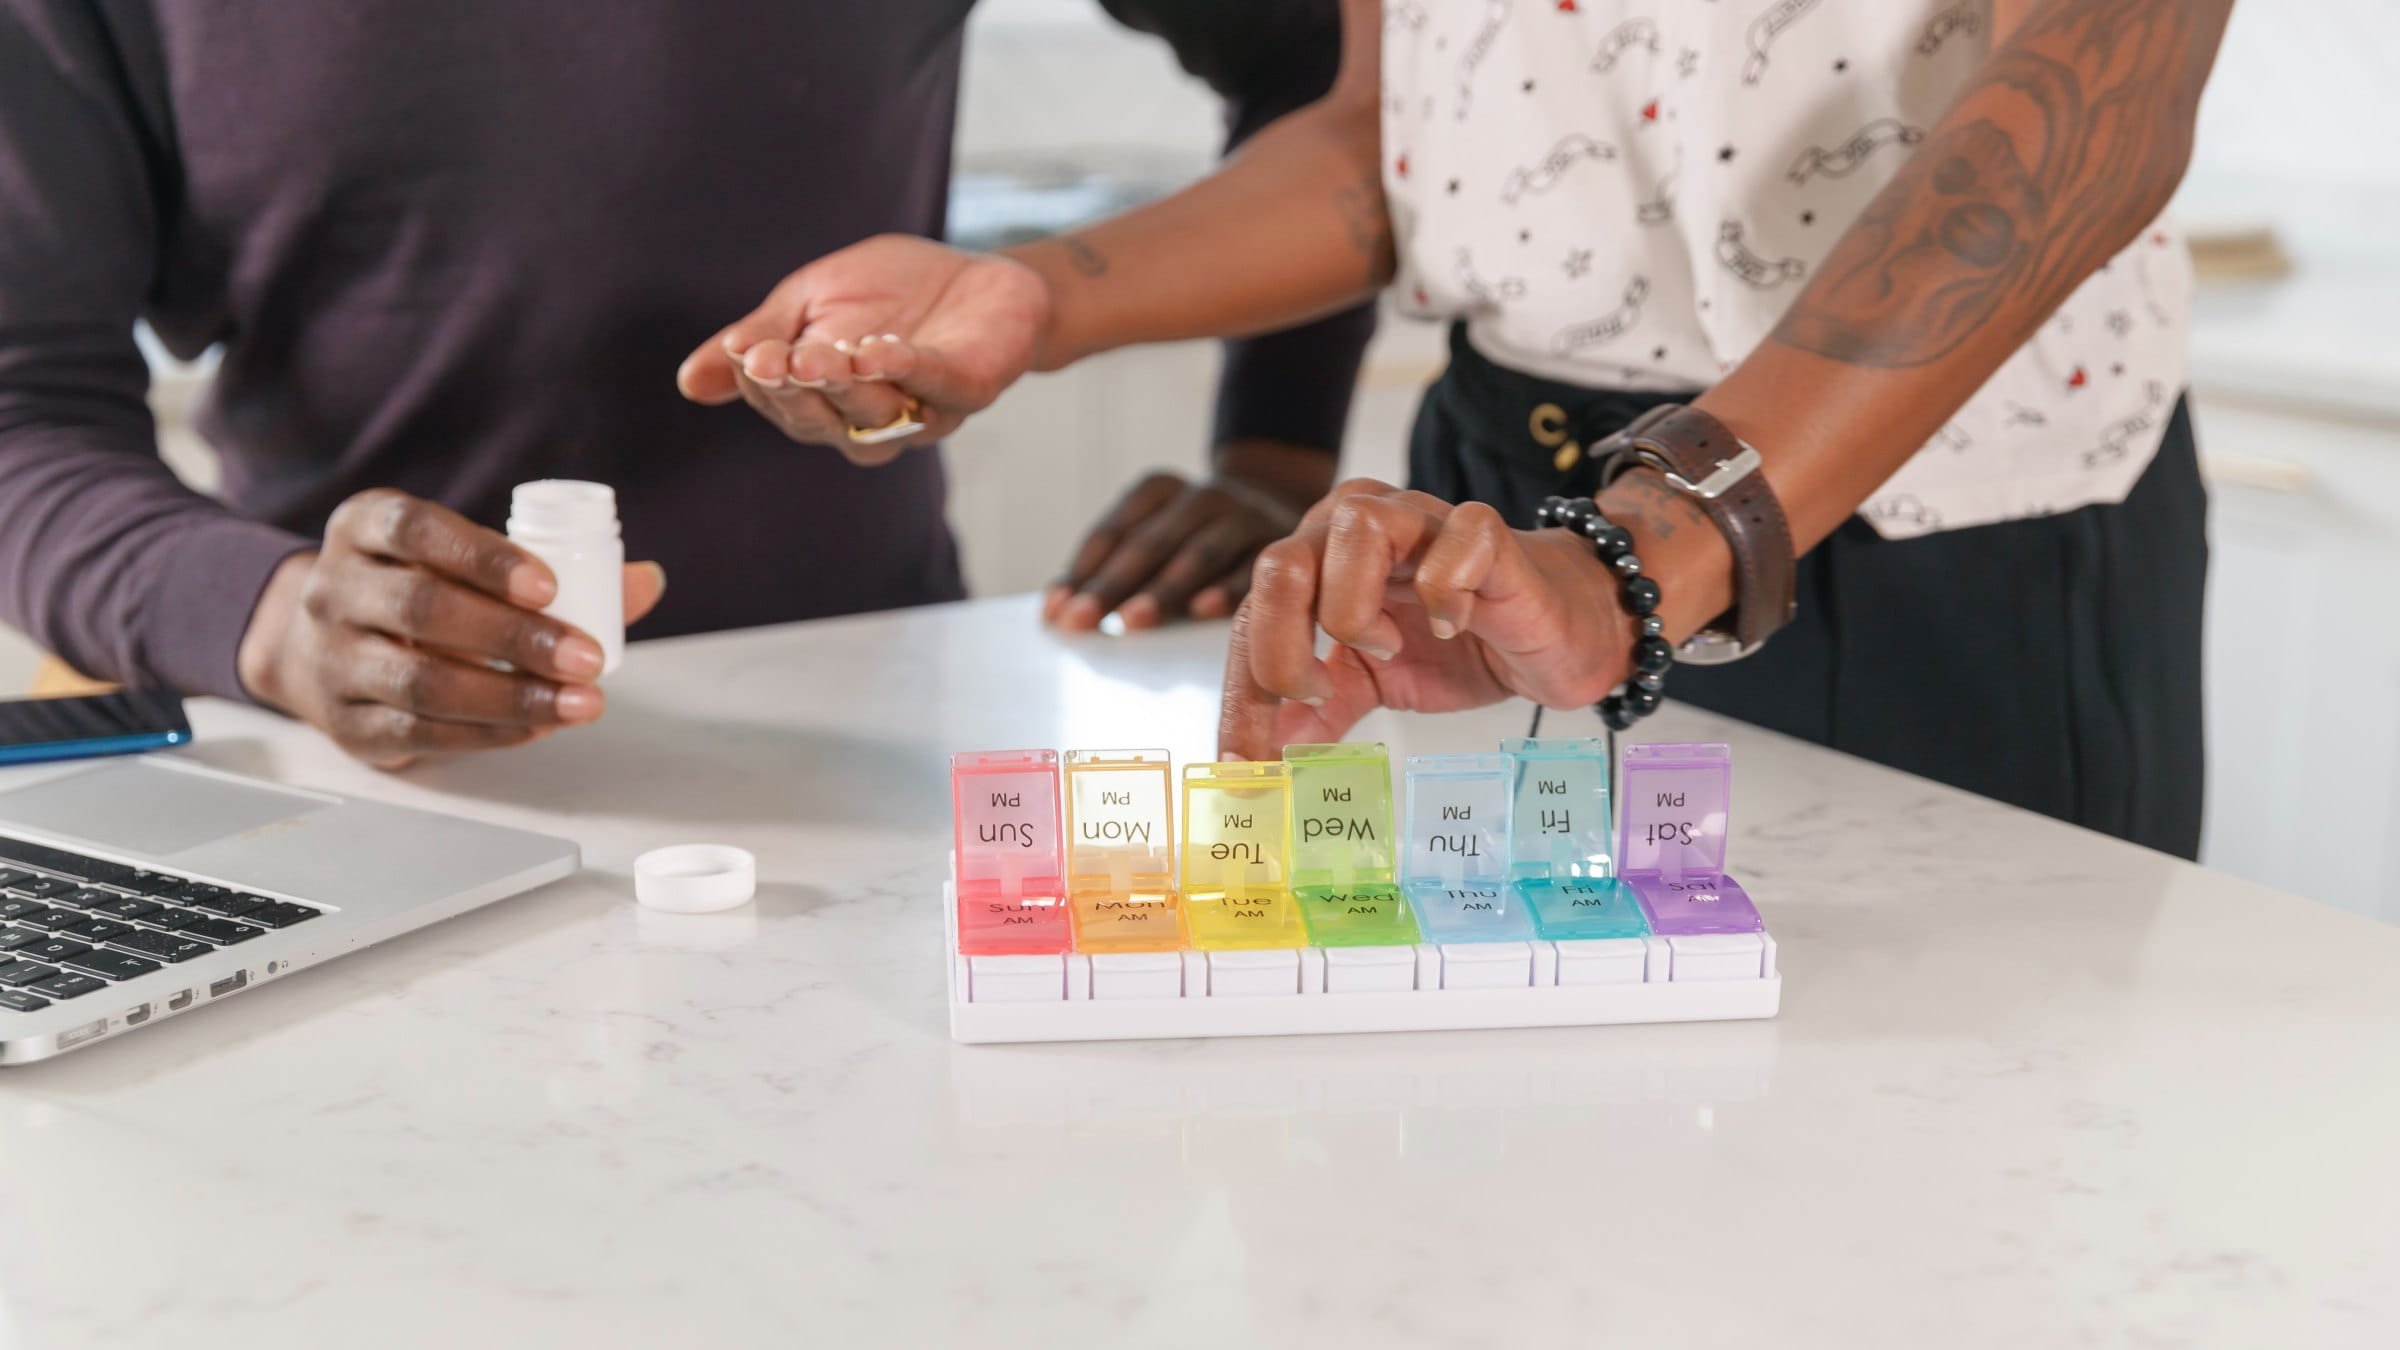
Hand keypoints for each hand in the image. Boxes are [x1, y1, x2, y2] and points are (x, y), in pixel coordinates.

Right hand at [236, 489, 667, 768]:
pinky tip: (538, 726)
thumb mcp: (460, 559)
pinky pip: (419, 732)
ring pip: (420, 682)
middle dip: (514, 637)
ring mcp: (332, 658)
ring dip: (510, 697)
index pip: (417, 530)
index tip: (549, 585)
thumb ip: (552, 568)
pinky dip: (488, 733)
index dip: (485, 558)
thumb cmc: (412, 589)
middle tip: (586, 656)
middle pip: (423, 609)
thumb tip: (645, 581)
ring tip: (579, 701)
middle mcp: (335, 588)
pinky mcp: (346, 721)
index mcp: (365, 526)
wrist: (315, 647)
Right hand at [674, 234, 1050, 465]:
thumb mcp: (811, 302)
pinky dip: (905, 368)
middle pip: (825, 422)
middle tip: (770, 363)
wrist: (981, 274)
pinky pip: (934, 384)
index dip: (763, 384)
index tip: (744, 355)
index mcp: (827, 401)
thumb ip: (761, 337)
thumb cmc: (892, 293)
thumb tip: (690, 382)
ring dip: (843, 384)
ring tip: (816, 356)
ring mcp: (923, 407)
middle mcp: (872, 418)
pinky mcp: (970, 387)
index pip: (784, 404)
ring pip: (876, 411)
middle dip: (796, 392)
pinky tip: (876, 351)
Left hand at [1047, 444, 1331, 630]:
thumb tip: (1055, 610)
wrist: (1280, 502)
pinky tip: (1203, 611)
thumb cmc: (1199, 537)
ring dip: (1163, 589)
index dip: (1082, 570)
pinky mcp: (1278, 540)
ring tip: (1130, 622)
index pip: (1114, 531)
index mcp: (1159, 489)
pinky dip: (1227, 588)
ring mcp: (1242, 515)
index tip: (1056, 610)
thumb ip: (1114, 568)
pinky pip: (1250, 567)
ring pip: (1198, 553)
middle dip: (1111, 584)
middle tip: (1080, 620)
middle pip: (1149, 543)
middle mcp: (1200, 496)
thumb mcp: (1160, 535)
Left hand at [1216, 479, 1636, 760]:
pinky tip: (1455, 625)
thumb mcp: (1370, 688)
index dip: (1245, 695)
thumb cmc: (1459, 648)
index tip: (1247, 763)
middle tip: (1319, 696)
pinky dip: (1445, 594)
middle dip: (1283, 648)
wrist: (1554, 639)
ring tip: (1387, 648)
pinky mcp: (1486, 533)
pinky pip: (1452, 545)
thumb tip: (1253, 768)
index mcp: (1318, 559)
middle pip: (1280, 564)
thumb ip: (1311, 716)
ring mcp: (1422, 519)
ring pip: (1354, 525)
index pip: (1251, 618)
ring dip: (1355, 606)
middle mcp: (1357, 524)